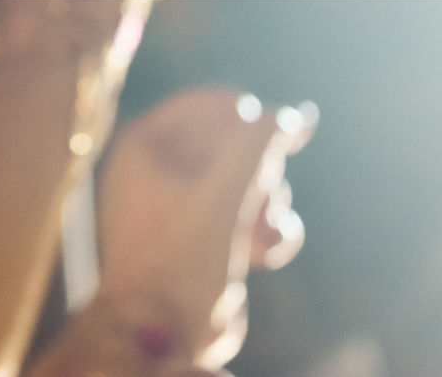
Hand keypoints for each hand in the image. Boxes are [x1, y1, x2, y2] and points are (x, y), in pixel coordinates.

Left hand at [26, 87, 313, 375]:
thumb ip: (261, 144)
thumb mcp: (225, 193)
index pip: (204, 104)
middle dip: (262, 173)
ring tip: (263, 235)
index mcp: (143, 146)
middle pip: (234, 143)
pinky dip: (265, 232)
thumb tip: (297, 113)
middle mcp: (157, 170)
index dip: (249, 114)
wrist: (161, 337)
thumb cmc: (179, 260)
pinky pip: (247, 217)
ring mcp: (182, 206)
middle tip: (264, 198)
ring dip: (268, 206)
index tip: (288, 132)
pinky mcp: (205, 239)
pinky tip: (266, 254)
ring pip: (248, 182)